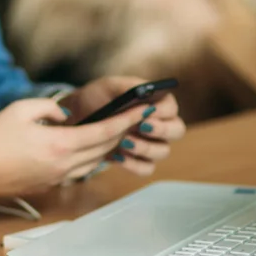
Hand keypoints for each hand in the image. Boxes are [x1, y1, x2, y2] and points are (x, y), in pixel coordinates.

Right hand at [0, 96, 153, 196]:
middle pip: (104, 149)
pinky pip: (78, 170)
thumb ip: (49, 107)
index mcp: (59, 144)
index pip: (104, 132)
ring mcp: (57, 178)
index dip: (126, 121)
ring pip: (93, 162)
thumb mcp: (19, 109)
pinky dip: (89, 157)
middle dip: (121, 132)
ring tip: (115, 131)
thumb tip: (66, 115)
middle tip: (133, 117)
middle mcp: (64, 165)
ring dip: (107, 147)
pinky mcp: (49, 184)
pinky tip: (87, 148)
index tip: (142, 110)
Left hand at [67, 75, 186, 174]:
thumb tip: (146, 91)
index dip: (163, 111)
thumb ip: (128, 86)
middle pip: (177, 131)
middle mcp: (160, 124)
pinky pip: (147, 168)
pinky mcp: (139, 161)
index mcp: (157, 103)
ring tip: (124, 141)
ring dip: (145, 147)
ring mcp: (152, 144)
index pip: (171, 108)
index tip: (148, 111)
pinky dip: (134, 165)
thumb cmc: (97, 98)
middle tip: (142, 126)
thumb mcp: (109, 86)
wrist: (78, 117)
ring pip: (163, 151)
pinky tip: (118, 157)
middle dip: (161, 130)